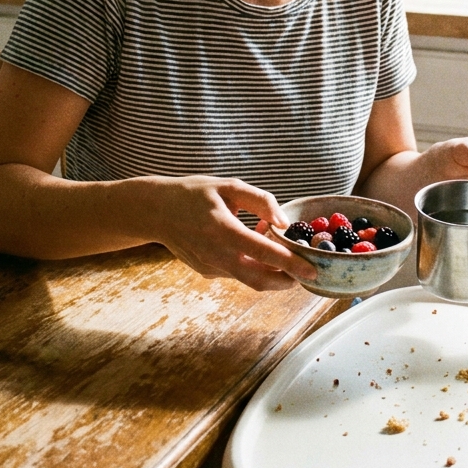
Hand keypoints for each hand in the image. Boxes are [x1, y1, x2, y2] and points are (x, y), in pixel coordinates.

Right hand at [147, 176, 316, 290]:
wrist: (156, 211)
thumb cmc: (194, 194)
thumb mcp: (229, 186)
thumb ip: (260, 201)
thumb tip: (284, 222)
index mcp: (223, 230)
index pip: (264, 253)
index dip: (290, 263)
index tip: (312, 269)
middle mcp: (216, 255)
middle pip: (260, 280)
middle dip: (287, 281)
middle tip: (305, 273)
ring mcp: (210, 267)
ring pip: (249, 279)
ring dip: (269, 270)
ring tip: (275, 247)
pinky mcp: (206, 272)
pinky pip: (236, 273)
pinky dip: (251, 265)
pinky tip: (251, 245)